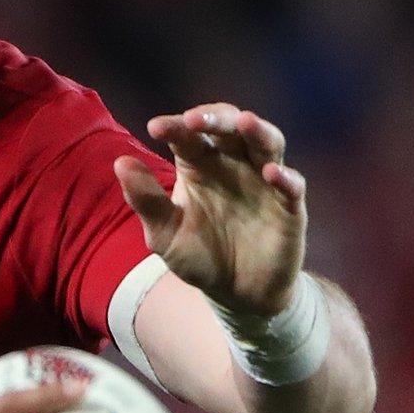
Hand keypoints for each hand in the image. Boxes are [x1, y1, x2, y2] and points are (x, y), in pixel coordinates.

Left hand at [115, 104, 305, 317]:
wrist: (235, 294)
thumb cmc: (198, 256)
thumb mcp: (164, 234)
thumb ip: (146, 200)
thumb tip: (120, 162)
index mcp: (199, 166)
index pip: (188, 136)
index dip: (175, 127)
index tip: (156, 127)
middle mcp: (233, 165)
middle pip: (230, 128)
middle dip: (215, 118)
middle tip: (195, 119)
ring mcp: (264, 182)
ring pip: (267, 143)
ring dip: (258, 130)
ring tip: (244, 122)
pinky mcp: (289, 207)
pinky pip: (293, 186)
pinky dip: (286, 177)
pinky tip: (272, 174)